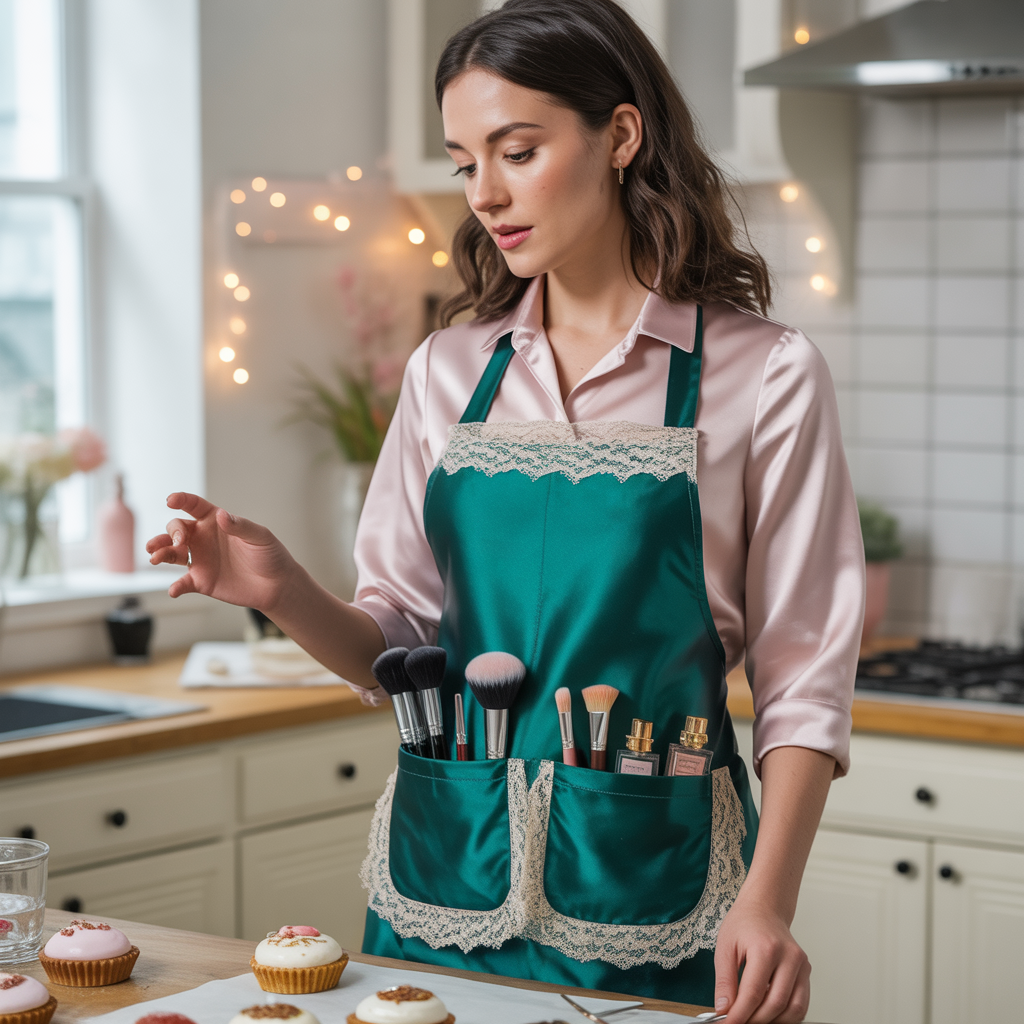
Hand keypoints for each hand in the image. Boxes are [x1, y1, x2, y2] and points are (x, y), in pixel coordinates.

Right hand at [146, 492, 296, 610]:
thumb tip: (221, 516)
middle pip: (177, 529)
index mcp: (216, 522)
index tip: (170, 500)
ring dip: (160, 553)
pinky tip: (174, 590)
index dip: (181, 500)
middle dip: (171, 532)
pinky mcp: (201, 581)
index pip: (194, 506)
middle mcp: (203, 538)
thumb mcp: (260, 537)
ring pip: (170, 553)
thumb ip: (240, 526)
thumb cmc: (270, 555)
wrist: (276, 585)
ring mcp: (200, 559)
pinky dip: (175, 586)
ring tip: (154, 557)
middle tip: (179, 542)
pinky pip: (182, 583)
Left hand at [713, 894, 810, 1022]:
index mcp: (766, 948)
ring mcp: (801, 965)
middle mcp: (789, 957)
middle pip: (775, 1004)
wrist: (764, 908)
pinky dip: (787, 1016)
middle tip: (738, 1023)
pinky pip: (801, 1003)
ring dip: (773, 1021)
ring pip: (794, 1008)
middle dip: (755, 1020)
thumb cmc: (744, 923)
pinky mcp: (806, 972)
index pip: (754, 992)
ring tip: (753, 1019)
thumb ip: (724, 980)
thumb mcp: (725, 946)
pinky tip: (769, 1014)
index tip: (727, 1023)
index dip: (740, 1014)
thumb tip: (724, 1009)